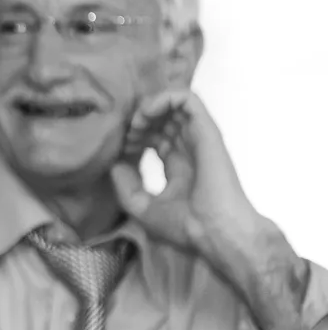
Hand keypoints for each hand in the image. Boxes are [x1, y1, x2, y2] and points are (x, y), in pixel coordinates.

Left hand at [111, 90, 257, 254]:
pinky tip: (147, 114)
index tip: (122, 150)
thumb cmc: (185, 225)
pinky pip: (187, 98)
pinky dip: (163, 98)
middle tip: (127, 136)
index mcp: (178, 164)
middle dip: (138, 120)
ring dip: (148, 107)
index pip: (155, 136)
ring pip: (173, 103)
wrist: (215, 231)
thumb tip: (114, 163)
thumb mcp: (142, 206)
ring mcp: (197, 137)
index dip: (135, 136)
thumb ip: (125, 184)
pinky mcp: (205, 130)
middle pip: (162, 117)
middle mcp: (188, 147)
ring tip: (136, 124)